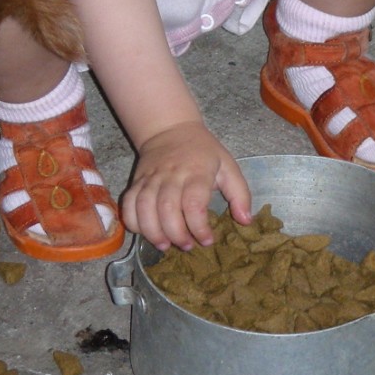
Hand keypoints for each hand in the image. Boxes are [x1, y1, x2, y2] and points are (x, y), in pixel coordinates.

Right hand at [120, 122, 251, 251]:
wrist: (170, 129)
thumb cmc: (203, 152)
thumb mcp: (228, 166)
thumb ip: (240, 194)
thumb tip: (246, 221)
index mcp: (196, 172)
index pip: (193, 203)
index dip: (199, 227)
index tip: (207, 240)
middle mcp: (171, 175)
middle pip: (167, 209)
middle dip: (176, 234)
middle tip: (187, 246)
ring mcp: (150, 178)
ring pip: (144, 208)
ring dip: (153, 232)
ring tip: (165, 245)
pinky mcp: (136, 181)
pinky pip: (128, 204)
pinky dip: (133, 222)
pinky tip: (145, 232)